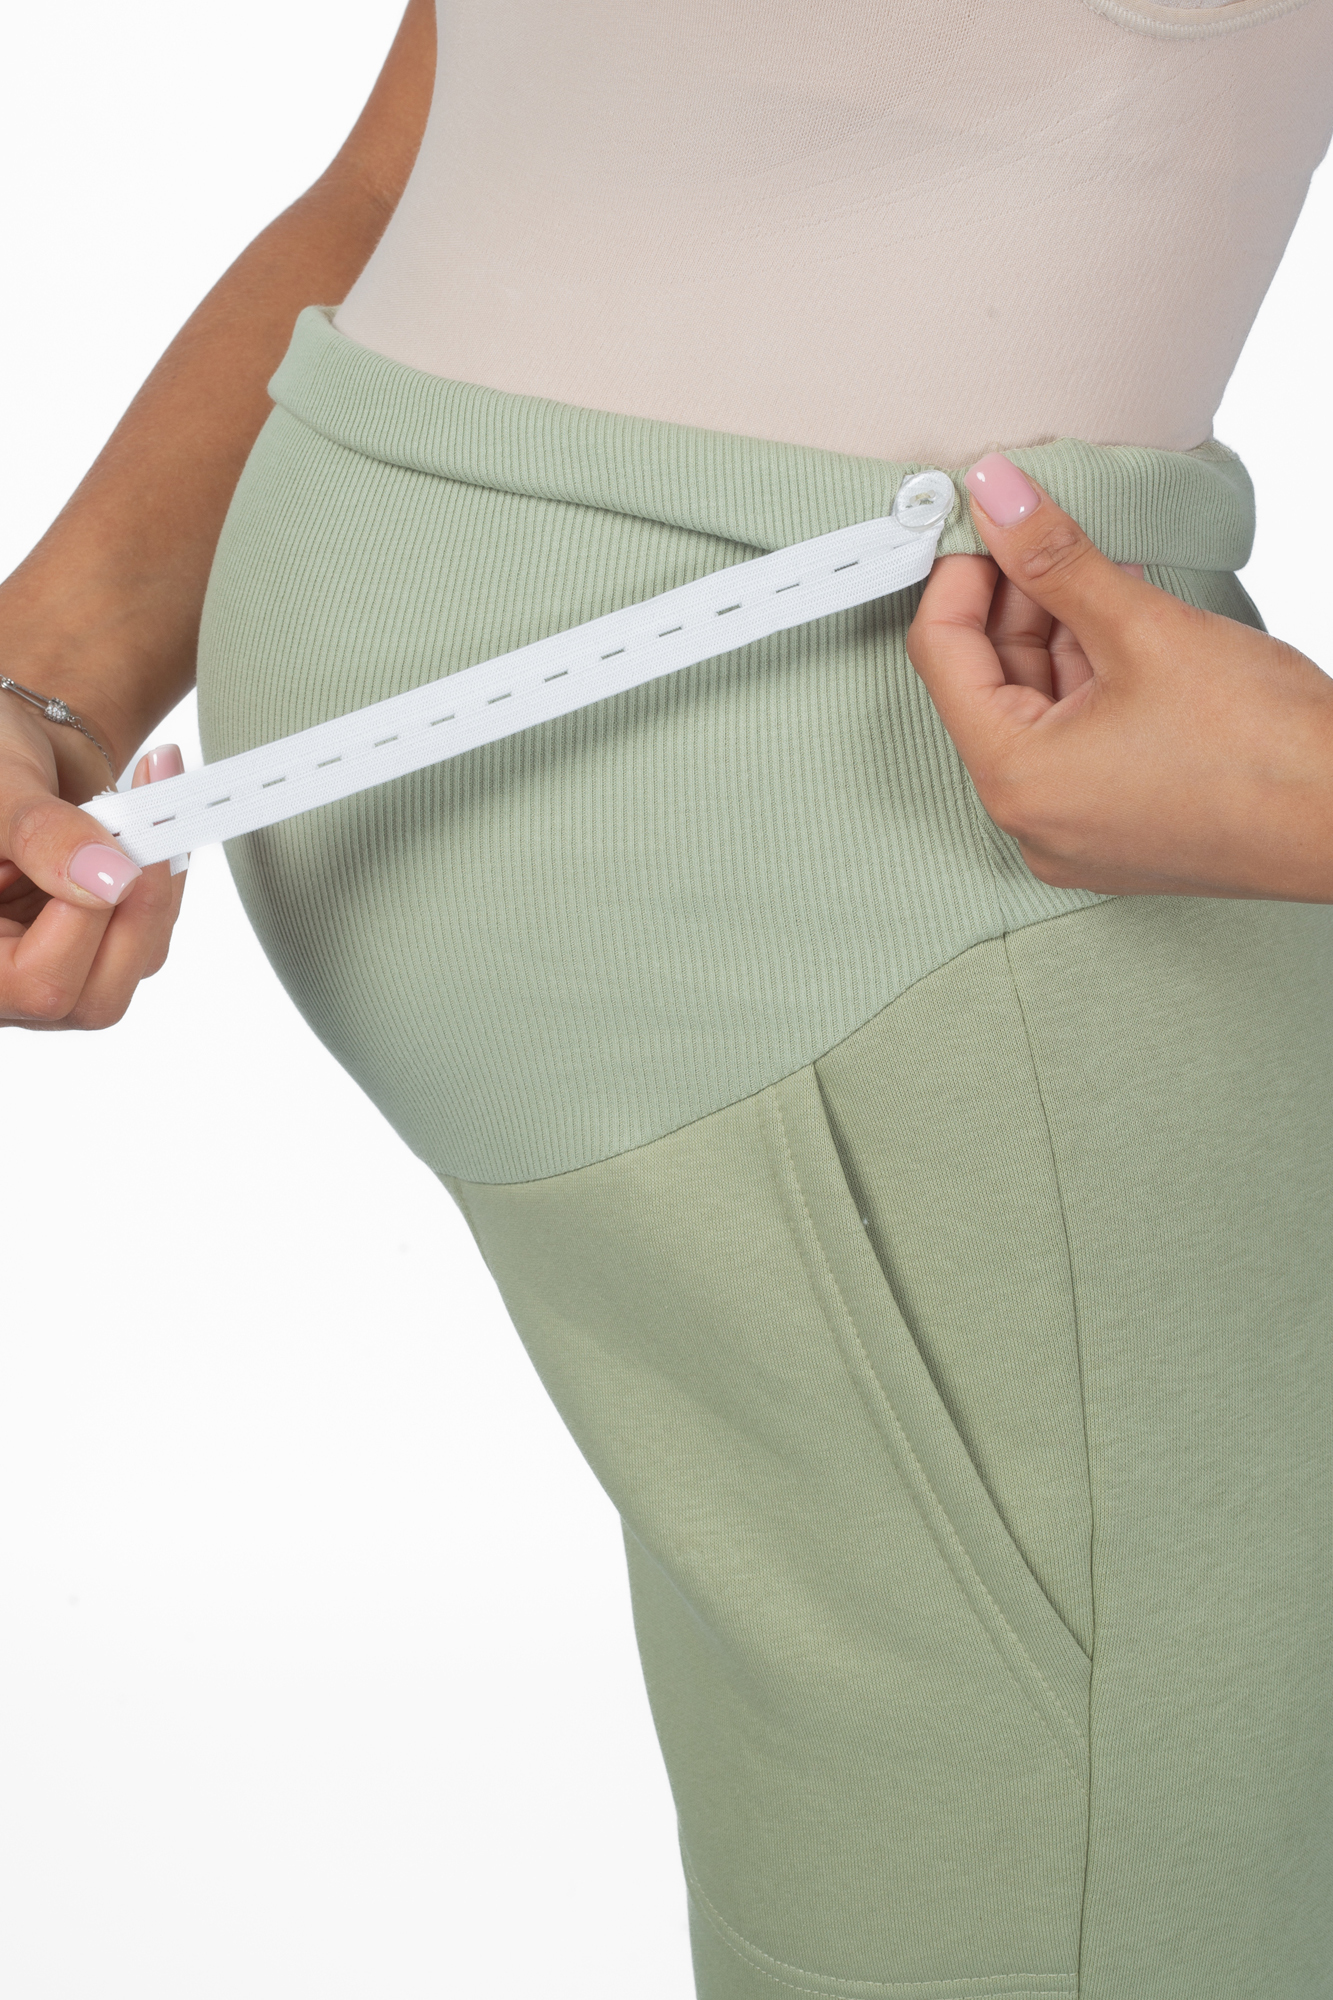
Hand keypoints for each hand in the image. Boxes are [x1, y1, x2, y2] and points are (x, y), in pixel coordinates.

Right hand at [0, 698, 186, 1028]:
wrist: (10, 750)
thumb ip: (39, 835)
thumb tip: (107, 880)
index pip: (35, 982)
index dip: (84, 921)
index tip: (111, 846)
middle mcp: (6, 979)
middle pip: (95, 999)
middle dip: (138, 907)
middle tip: (151, 819)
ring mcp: (53, 969)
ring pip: (136, 966)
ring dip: (159, 883)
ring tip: (151, 800)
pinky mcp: (97, 946)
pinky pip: (151, 936)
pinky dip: (163, 878)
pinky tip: (154, 824)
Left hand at [906, 454, 1332, 901]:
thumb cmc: (1265, 749)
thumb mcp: (1145, 630)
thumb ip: (1057, 559)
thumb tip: (998, 496)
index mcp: (1015, 779)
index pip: (941, 655)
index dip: (960, 575)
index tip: (989, 520)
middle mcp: (1029, 818)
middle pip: (986, 682)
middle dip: (1015, 601)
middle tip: (1049, 532)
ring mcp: (1072, 830)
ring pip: (1035, 707)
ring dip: (1058, 633)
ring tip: (1099, 572)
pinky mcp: (1115, 827)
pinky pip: (1074, 739)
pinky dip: (1089, 678)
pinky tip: (1124, 625)